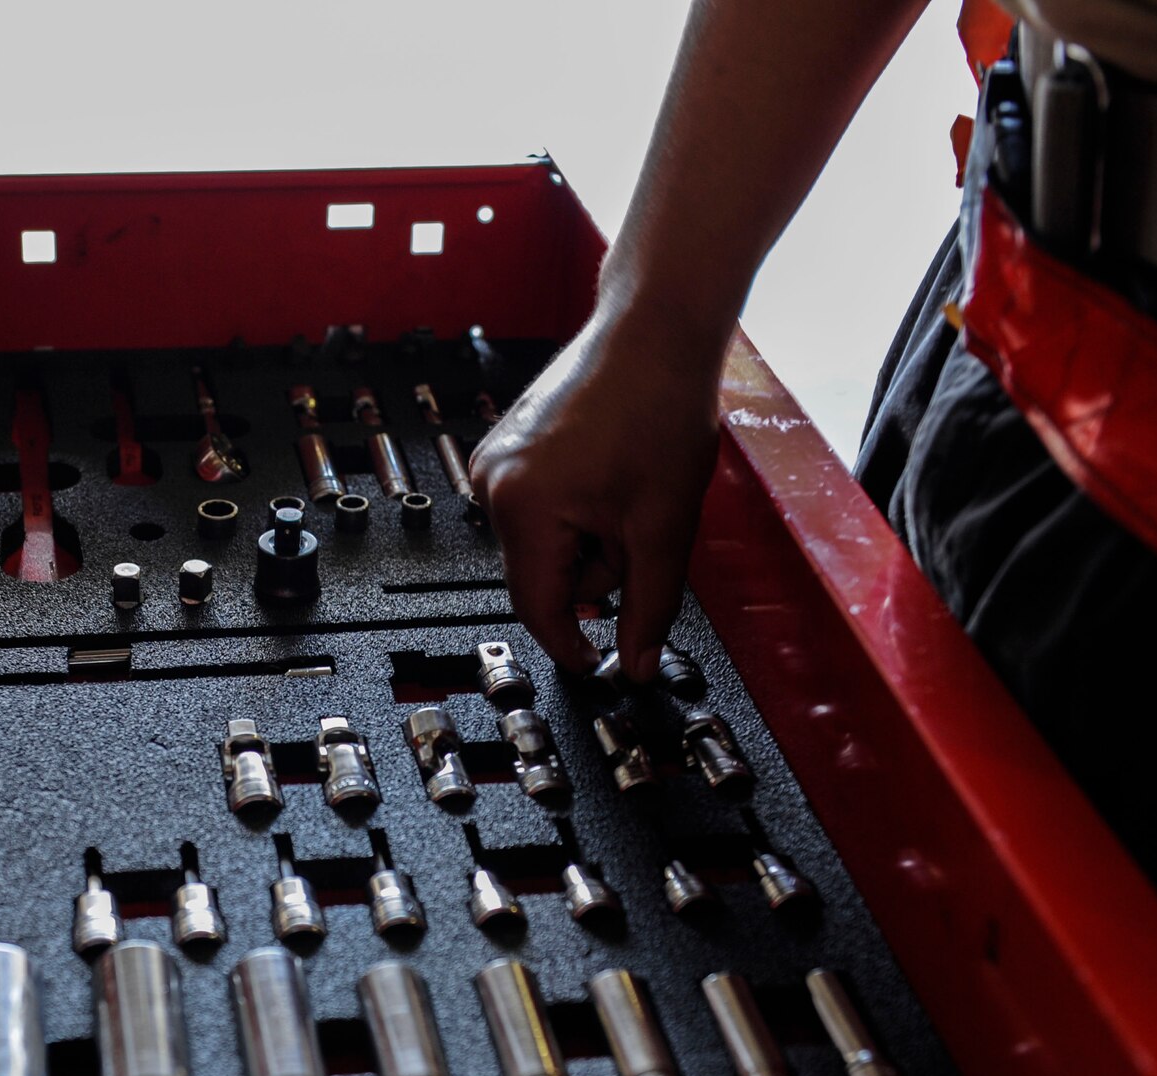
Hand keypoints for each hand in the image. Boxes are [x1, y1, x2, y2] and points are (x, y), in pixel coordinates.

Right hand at [469, 296, 725, 680]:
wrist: (654, 330)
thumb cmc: (659, 406)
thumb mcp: (663, 526)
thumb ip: (649, 606)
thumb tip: (637, 662)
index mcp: (523, 506)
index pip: (538, 607)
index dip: (573, 644)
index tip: (598, 664)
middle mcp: (493, 482)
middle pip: (543, 574)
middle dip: (597, 569)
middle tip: (642, 532)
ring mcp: (494, 462)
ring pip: (544, 543)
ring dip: (590, 539)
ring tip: (629, 493)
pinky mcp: (506, 448)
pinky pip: (538, 509)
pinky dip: (578, 511)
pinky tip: (609, 476)